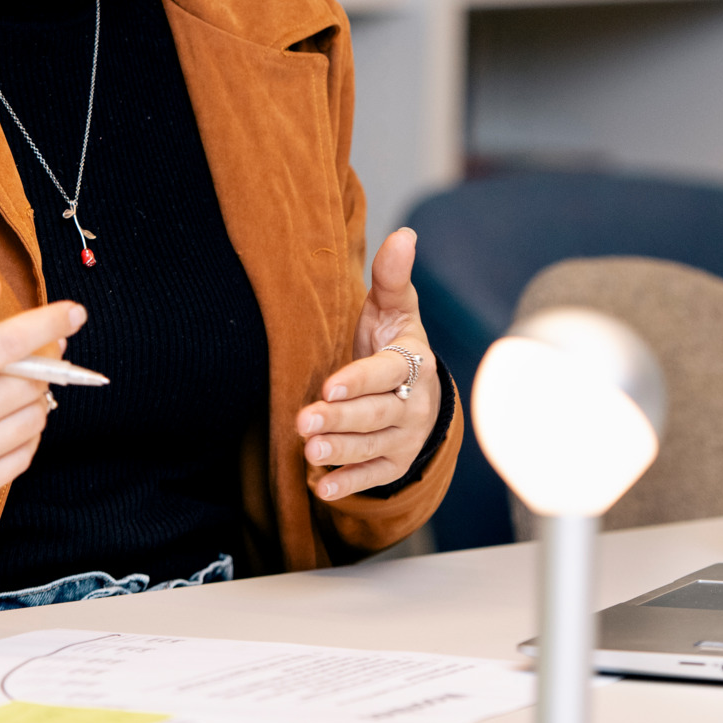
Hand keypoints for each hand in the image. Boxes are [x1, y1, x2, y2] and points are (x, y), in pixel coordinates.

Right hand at [0, 274, 82, 514]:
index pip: (5, 343)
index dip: (47, 325)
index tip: (75, 313)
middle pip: (28, 384)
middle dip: (40, 364)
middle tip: (31, 356)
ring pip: (33, 419)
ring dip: (33, 399)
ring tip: (8, 390)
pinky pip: (24, 455)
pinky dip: (24, 433)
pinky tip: (1, 421)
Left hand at [295, 227, 441, 500]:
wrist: (418, 393)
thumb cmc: (393, 342)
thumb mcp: (393, 310)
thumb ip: (392, 277)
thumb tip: (405, 234)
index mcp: (412, 362)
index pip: (387, 373)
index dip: (360, 380)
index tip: (329, 385)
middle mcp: (414, 404)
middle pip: (375, 414)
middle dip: (340, 419)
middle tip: (304, 421)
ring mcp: (405, 438)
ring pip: (371, 448)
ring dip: (340, 452)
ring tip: (309, 451)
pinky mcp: (395, 464)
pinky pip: (374, 477)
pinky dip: (349, 484)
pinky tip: (322, 488)